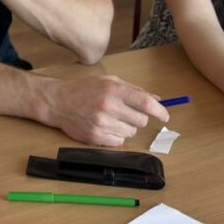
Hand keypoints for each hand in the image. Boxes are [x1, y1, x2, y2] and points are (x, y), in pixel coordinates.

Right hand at [41, 75, 169, 145]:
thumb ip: (133, 90)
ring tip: (112, 118)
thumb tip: (157, 100)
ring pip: (131, 132)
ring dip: (126, 127)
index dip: (160, 111)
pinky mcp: (96, 137)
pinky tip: (105, 126)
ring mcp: (102, 123)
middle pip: (141, 120)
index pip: (146, 103)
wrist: (58, 102)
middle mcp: (109, 106)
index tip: (165, 116)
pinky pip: (119, 141)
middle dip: (138, 118)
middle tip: (126, 112)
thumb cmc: (84, 89)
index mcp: (114, 90)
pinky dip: (116, 135)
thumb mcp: (109, 82)